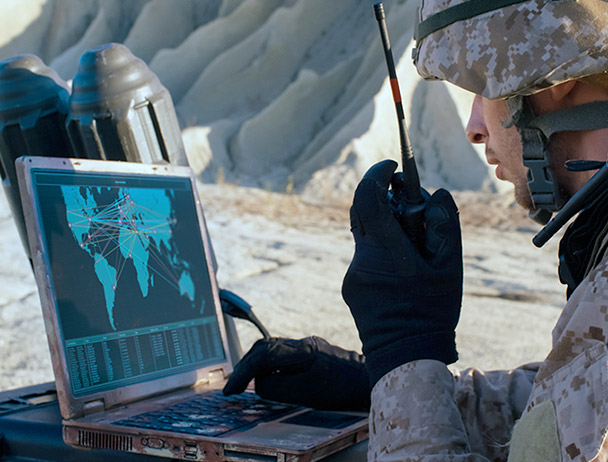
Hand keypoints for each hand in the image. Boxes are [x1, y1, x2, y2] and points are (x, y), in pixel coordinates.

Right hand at [223, 336, 369, 410]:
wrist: (371, 381)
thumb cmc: (343, 389)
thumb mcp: (307, 393)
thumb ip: (278, 387)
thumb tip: (259, 383)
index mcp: (302, 350)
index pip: (263, 355)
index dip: (243, 372)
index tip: (232, 389)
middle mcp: (303, 344)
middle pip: (264, 348)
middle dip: (245, 367)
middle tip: (233, 388)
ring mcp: (308, 347)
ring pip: (272, 351)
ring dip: (256, 366)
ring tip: (245, 385)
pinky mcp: (312, 354)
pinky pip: (283, 357)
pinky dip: (269, 368)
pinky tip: (268, 381)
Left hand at [342, 160, 462, 385]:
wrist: (405, 355)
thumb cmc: (432, 312)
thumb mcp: (450, 268)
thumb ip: (444, 224)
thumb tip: (435, 193)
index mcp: (386, 251)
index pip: (367, 198)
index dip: (376, 175)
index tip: (391, 167)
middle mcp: (362, 259)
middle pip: (363, 213)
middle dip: (384, 199)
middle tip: (409, 205)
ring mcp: (352, 273)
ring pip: (365, 236)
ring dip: (386, 229)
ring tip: (414, 246)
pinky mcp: (349, 285)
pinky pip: (365, 256)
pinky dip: (381, 250)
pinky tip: (402, 270)